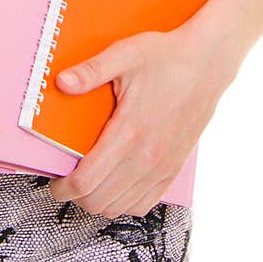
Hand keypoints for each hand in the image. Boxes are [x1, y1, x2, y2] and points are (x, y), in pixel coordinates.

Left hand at [46, 27, 228, 217]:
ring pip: (121, 207)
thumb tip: (61, 82)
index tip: (55, 183)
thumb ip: (90, 71)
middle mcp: (146, 156)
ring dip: (99, 202)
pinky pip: (145, 203)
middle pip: (100, 200)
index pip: (87, 180)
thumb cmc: (167, 57)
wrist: (207, 63)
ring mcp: (162, 166)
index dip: (64, 188)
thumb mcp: (124, 54)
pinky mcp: (173, 168)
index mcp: (129, 131)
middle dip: (76, 196)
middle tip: (66, 182)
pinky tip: (116, 186)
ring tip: (88, 184)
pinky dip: (125, 203)